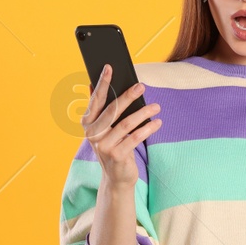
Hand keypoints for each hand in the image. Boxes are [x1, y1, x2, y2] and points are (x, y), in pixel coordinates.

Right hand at [81, 63, 160, 190]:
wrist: (116, 177)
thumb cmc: (113, 146)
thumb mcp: (104, 128)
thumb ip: (99, 108)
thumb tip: (91, 84)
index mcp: (87, 123)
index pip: (95, 99)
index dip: (102, 83)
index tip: (110, 67)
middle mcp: (92, 134)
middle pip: (112, 110)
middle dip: (128, 96)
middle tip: (142, 86)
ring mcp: (103, 146)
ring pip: (126, 123)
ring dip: (143, 113)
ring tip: (156, 106)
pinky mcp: (116, 156)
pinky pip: (135, 138)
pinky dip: (148, 128)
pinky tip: (157, 122)